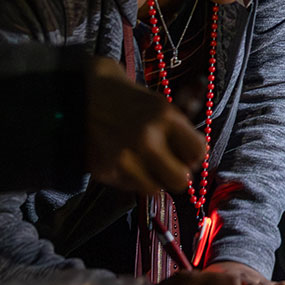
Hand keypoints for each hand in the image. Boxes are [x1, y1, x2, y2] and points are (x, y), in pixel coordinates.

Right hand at [84, 57, 206, 192]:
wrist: (86, 94)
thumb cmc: (130, 101)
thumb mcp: (161, 106)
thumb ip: (180, 132)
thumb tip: (195, 162)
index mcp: (165, 117)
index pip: (198, 153)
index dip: (195, 157)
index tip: (188, 156)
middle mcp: (146, 139)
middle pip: (180, 180)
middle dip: (178, 175)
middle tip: (171, 167)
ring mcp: (124, 158)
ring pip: (155, 190)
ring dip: (154, 180)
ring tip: (146, 164)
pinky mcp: (105, 170)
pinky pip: (130, 187)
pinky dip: (131, 179)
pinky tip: (126, 162)